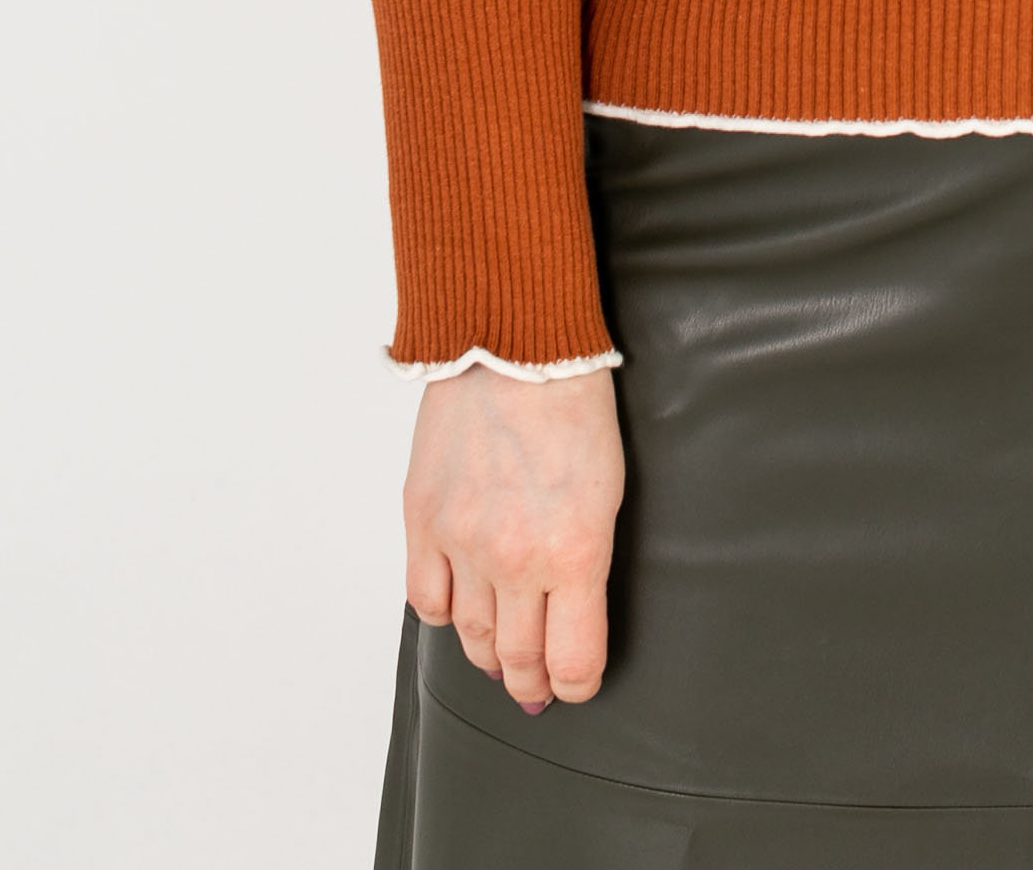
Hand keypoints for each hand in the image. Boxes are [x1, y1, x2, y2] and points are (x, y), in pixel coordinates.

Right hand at [403, 363, 624, 710]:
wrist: (516, 346)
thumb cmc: (576, 408)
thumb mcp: (609, 490)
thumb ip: (588, 561)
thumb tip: (573, 616)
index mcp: (575, 553)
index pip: (573, 661)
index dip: (577, 685)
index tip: (577, 685)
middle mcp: (515, 559)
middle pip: (519, 659)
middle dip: (531, 681)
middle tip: (535, 687)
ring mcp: (462, 542)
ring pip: (470, 636)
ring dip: (489, 655)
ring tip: (501, 657)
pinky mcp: (423, 519)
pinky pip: (425, 598)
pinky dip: (443, 613)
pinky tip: (459, 609)